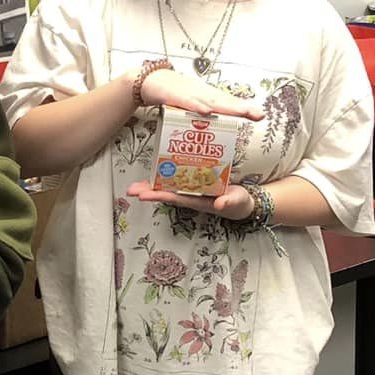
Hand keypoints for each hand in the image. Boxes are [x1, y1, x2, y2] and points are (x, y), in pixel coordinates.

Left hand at [126, 180, 255, 217]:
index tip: (144, 195)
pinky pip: (178, 178)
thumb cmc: (239, 202)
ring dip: (152, 185)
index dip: (159, 196)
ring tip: (135, 185)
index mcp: (198, 201)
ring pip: (168, 186)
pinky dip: (166, 174)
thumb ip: (229, 202)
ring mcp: (192, 189)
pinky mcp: (196, 181)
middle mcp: (191, 195)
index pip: (175, 198)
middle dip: (148, 191)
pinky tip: (156, 170)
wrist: (243, 201)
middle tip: (131, 190)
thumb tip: (219, 204)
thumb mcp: (236, 201)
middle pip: (166, 193)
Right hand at [137, 67, 264, 120]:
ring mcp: (189, 94)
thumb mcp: (189, 105)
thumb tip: (209, 131)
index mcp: (206, 98)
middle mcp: (201, 95)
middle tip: (258, 114)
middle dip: (241, 108)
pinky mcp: (174, 95)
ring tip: (241, 112)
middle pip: (224, 102)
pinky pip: (187, 102)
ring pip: (210, 101)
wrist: (150, 80)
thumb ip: (199, 118)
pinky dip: (197, 106)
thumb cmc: (173, 94)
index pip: (228, 104)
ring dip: (226, 108)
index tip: (260, 115)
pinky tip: (206, 111)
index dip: (244, 109)